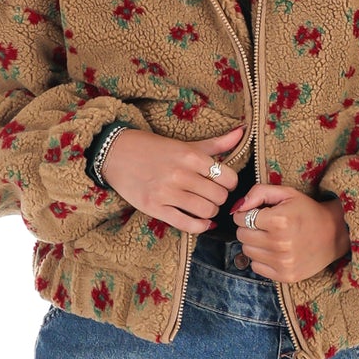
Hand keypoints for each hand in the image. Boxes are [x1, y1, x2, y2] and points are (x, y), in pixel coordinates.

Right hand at [101, 124, 243, 232]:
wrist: (116, 153)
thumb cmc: (153, 148)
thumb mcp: (185, 144)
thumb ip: (215, 144)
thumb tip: (242, 132)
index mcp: (190, 156)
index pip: (228, 178)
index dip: (230, 183)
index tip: (223, 183)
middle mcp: (180, 174)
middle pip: (219, 196)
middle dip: (219, 198)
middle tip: (212, 195)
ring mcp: (166, 193)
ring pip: (206, 211)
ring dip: (210, 212)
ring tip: (203, 206)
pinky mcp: (154, 208)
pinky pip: (187, 225)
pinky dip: (199, 227)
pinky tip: (200, 222)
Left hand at [229, 183, 350, 282]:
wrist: (334, 234)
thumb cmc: (308, 211)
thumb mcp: (287, 193)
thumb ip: (259, 193)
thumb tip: (237, 207)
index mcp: (279, 220)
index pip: (241, 218)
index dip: (246, 214)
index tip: (257, 214)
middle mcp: (280, 243)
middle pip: (242, 236)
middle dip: (248, 228)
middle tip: (263, 226)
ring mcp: (282, 262)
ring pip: (247, 252)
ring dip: (254, 244)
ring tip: (270, 238)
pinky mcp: (285, 276)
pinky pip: (256, 267)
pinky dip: (261, 259)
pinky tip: (274, 251)